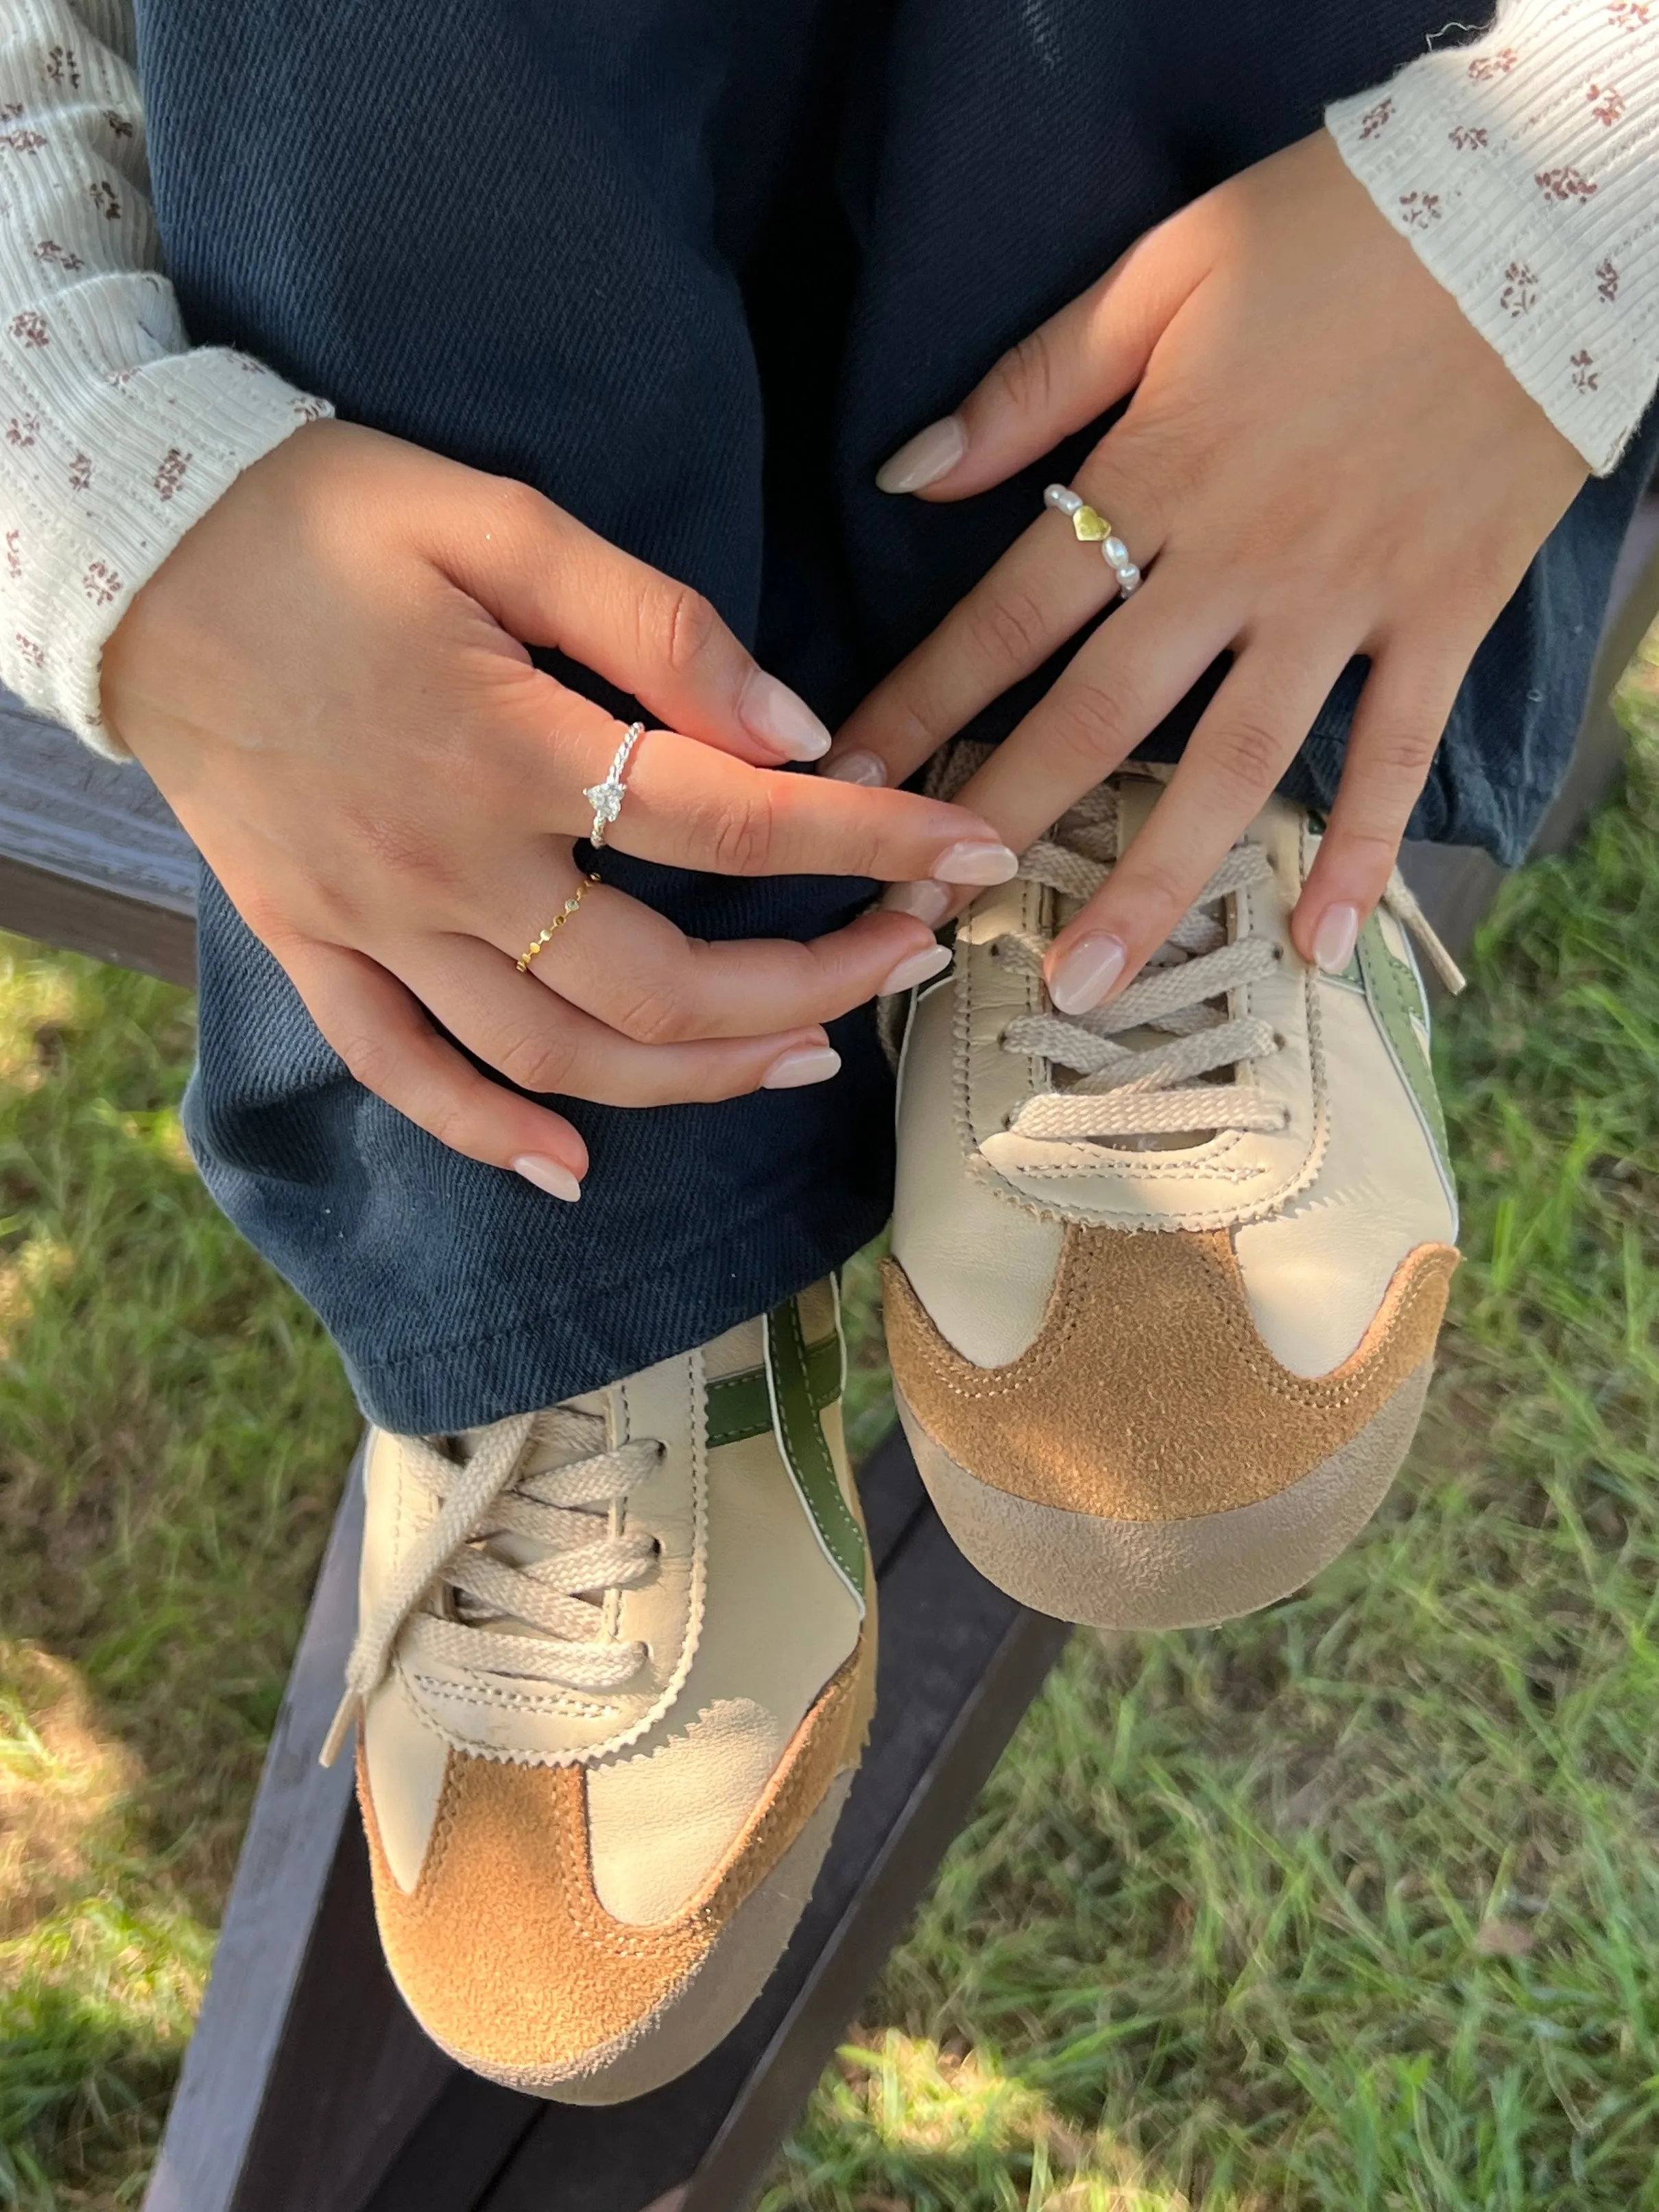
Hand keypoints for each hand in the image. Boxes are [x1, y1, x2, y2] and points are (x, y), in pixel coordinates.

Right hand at [102, 421, 1015, 1195]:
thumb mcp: (494, 519)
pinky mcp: (311, 944)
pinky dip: (484, 1132)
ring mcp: (371, 922)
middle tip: (904, 955)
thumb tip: (792, 729)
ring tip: (803, 1055)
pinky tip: (571, 1167)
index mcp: (501, 742)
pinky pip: (399, 1072)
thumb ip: (652, 623)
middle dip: (808, 981)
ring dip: (692, 1076)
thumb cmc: (321, 515)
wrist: (129, 552)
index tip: (972, 854)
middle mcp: (443, 861)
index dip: (869, 841)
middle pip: (658, 979)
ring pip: (553, 1053)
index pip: (729, 819)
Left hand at [825, 129, 1588, 1008]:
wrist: (1538, 207)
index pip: (1007, 616)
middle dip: (1001, 824)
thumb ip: (1032, 384)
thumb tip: (908, 475)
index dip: (918, 703)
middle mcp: (1239, 559)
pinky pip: (1396, 753)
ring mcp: (1344, 600)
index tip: (844, 785)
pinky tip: (1325, 946)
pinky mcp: (1441, 614)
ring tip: (1085, 985)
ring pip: (1232, 766)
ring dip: (1152, 882)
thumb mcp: (1163, 271)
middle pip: (1097, 717)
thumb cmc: (1336, 231)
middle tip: (927, 923)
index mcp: (1157, 474)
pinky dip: (1365, 852)